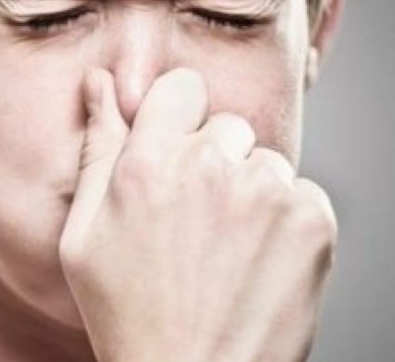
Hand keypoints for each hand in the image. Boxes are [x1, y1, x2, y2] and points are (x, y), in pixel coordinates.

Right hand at [59, 68, 336, 361]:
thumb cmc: (126, 313)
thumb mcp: (83, 236)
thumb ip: (96, 151)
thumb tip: (99, 82)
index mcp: (147, 165)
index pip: (180, 88)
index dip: (175, 119)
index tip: (172, 153)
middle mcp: (210, 168)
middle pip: (224, 126)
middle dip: (210, 161)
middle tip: (192, 223)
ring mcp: (266, 193)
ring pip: (263, 162)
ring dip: (248, 193)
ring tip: (223, 252)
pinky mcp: (311, 222)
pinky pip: (301, 193)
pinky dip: (284, 221)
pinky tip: (255, 263)